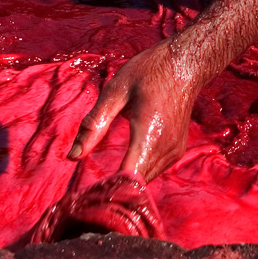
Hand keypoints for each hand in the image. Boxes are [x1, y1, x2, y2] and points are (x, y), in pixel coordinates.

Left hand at [69, 39, 200, 180]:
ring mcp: (174, 152)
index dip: (107, 190)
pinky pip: (154, 171)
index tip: (88, 195)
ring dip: (126, 184)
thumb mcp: (115, 91)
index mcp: (148, 134)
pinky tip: (123, 168)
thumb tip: (72, 156)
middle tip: (90, 191)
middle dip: (113, 190)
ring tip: (104, 182)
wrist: (185, 64)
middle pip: (135, 185)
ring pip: (145, 181)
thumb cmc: (148, 72)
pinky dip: (138, 174)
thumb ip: (94, 124)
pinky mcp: (177, 151)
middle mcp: (165, 149)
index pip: (127, 178)